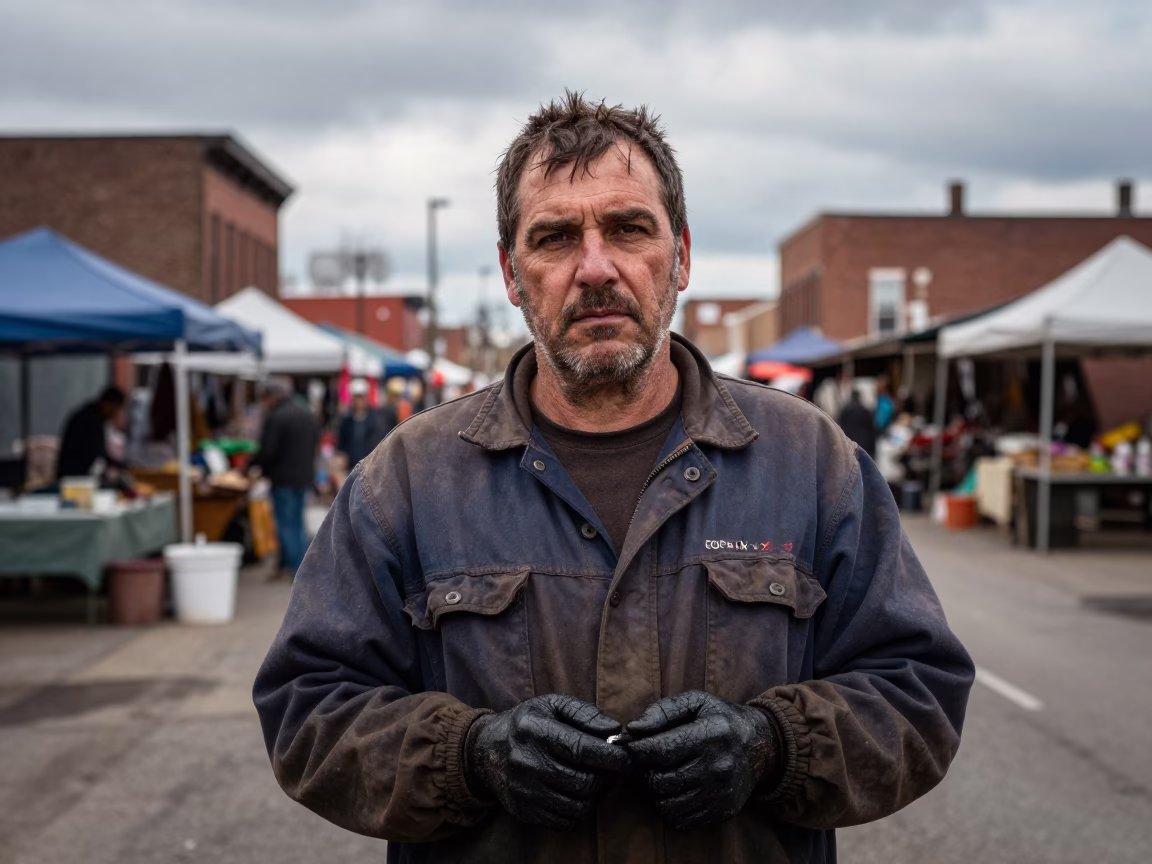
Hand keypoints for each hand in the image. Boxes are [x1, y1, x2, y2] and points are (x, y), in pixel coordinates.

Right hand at [466, 694, 630, 830]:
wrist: (485, 750)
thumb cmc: (527, 724)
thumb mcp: (551, 705)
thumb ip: (584, 713)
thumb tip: (614, 730)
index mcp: (535, 730)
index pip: (582, 748)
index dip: (611, 756)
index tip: (625, 758)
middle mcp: (526, 761)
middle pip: (584, 780)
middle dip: (607, 777)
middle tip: (612, 770)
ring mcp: (524, 789)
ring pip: (578, 804)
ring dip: (594, 795)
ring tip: (593, 779)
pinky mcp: (523, 810)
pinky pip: (564, 821)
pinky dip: (578, 811)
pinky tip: (576, 794)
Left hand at [625, 691, 778, 830]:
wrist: (762, 746)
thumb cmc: (721, 720)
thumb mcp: (697, 702)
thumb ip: (663, 711)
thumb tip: (633, 729)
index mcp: (710, 734)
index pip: (660, 750)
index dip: (635, 751)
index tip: (627, 749)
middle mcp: (718, 766)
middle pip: (659, 781)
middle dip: (645, 772)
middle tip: (648, 764)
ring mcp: (721, 793)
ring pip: (666, 804)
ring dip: (656, 792)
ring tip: (663, 776)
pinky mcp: (722, 811)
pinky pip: (680, 821)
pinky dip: (670, 809)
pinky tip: (677, 792)